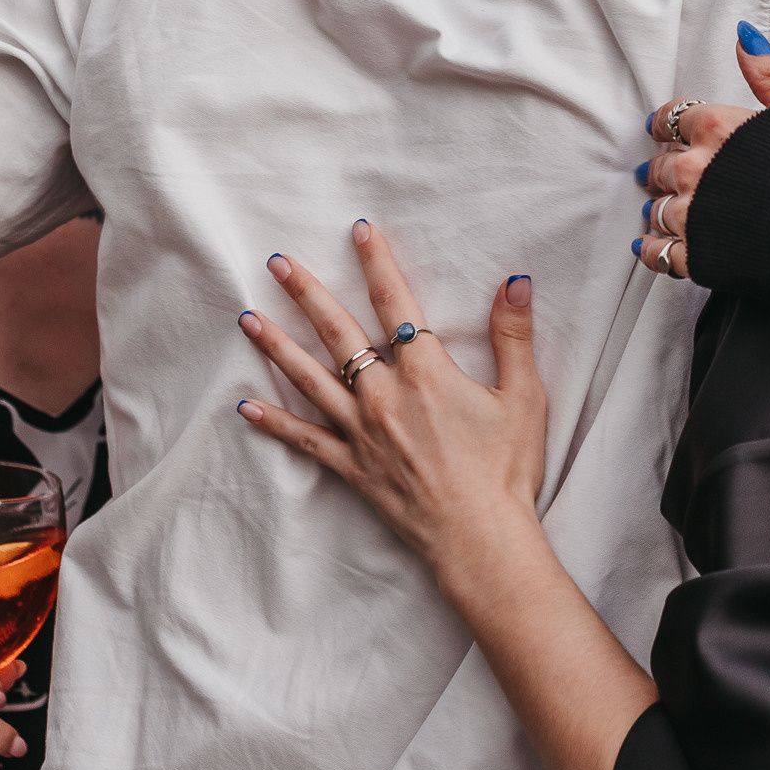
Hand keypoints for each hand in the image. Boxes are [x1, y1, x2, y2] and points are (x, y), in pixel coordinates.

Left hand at [234, 222, 546, 579]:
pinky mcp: (353, 468)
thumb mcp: (523, 397)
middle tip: (277, 263)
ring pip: (310, 379)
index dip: (377, 262)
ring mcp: (363, 432)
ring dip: (277, 346)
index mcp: (426, 372)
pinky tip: (246, 406)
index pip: (395, 302)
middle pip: (338, 332)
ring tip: (247, 318)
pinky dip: (274, 423)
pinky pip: (306, 440)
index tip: (358, 230)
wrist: (481, 539)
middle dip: (305, 293)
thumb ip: (513, 336)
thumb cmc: (506, 470)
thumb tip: (514, 281)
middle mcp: (385, 395)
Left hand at [635, 25, 769, 281]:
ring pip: (659, 210)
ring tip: (658, 210)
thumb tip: (743, 36)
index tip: (659, 129)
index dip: (665, 123)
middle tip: (656, 173)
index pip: (674, 118)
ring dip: (658, 208)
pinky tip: (651, 247)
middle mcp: (698, 169)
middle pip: (662, 166)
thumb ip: (768, 72)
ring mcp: (697, 216)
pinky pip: (663, 255)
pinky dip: (654, 251)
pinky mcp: (702, 257)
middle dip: (659, 168)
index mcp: (718, 127)